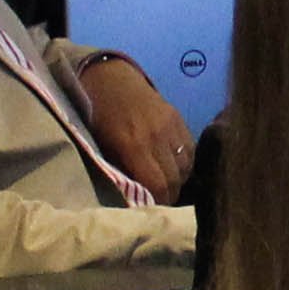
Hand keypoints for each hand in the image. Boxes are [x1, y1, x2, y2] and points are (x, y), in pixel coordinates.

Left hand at [82, 52, 193, 198]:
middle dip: (170, 195)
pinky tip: (175, 166)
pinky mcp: (178, 117)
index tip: (154, 211)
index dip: (160, 202)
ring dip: (179, 179)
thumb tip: (136, 198)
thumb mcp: (102, 147)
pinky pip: (190, 149)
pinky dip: (185, 162)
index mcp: (133, 146)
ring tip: (169, 185)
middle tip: (162, 202)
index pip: (158, 185)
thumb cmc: (98, 117)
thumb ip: (122, 171)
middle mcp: (157, 137)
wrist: (109, 78)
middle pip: (175, 179)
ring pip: (187, 166)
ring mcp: (170, 126)